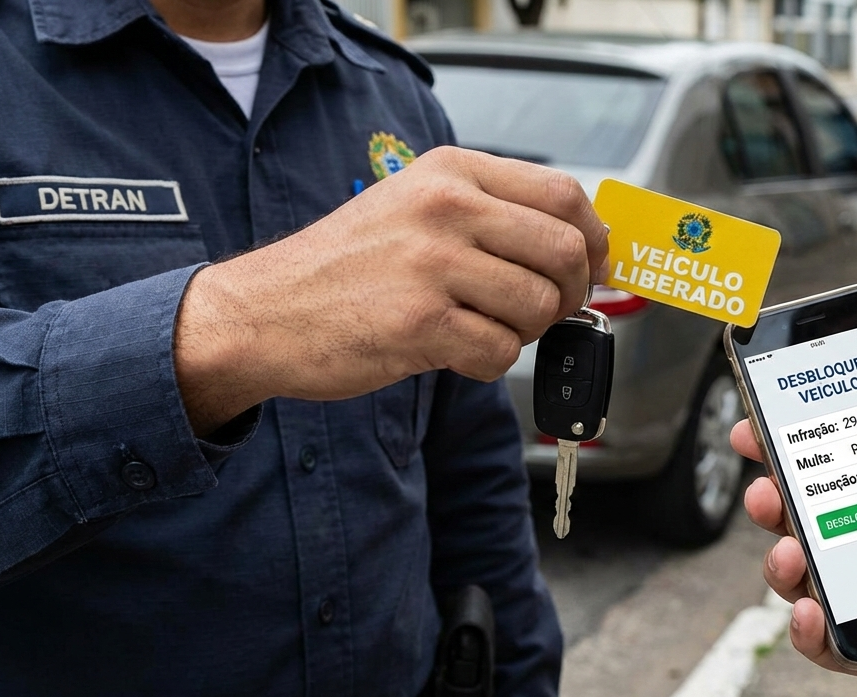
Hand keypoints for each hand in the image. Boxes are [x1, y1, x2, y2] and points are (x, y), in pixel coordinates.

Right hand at [174, 147, 608, 433]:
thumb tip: (583, 247)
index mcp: (450, 172)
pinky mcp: (420, 323)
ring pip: (540, 305)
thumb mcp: (415, 208)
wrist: (262, 312)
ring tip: (482, 327)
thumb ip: (493, 216)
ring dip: (525, 332)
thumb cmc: (346, 267)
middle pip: (566, 251)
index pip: (564, 194)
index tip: (594, 267)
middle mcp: (445, 208)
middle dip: (569, 293)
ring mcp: (432, 264)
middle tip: (541, 310)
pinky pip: (500, 352)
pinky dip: (488, 363)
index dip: (594, 239)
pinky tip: (453, 351)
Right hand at [733, 344, 856, 696]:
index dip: (793, 451)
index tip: (758, 429)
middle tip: (765, 490)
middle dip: (772, 503)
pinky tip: (812, 611)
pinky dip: (809, 634)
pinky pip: (835, 647)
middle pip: (811, 523)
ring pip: (811, 583)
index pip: (841, 469)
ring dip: (782, 564)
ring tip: (789, 550)